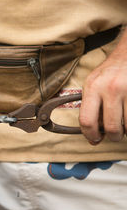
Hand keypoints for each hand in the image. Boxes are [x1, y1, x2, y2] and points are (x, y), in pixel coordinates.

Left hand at [80, 30, 126, 144]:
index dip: (90, 135)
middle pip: (111, 126)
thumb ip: (90, 109)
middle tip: (115, 134)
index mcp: (93, 87)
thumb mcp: (93, 84)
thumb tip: (93, 138)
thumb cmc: (110, 71)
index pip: (87, 120)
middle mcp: (110, 88)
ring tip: (125, 124)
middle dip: (113, 136)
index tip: (94, 139)